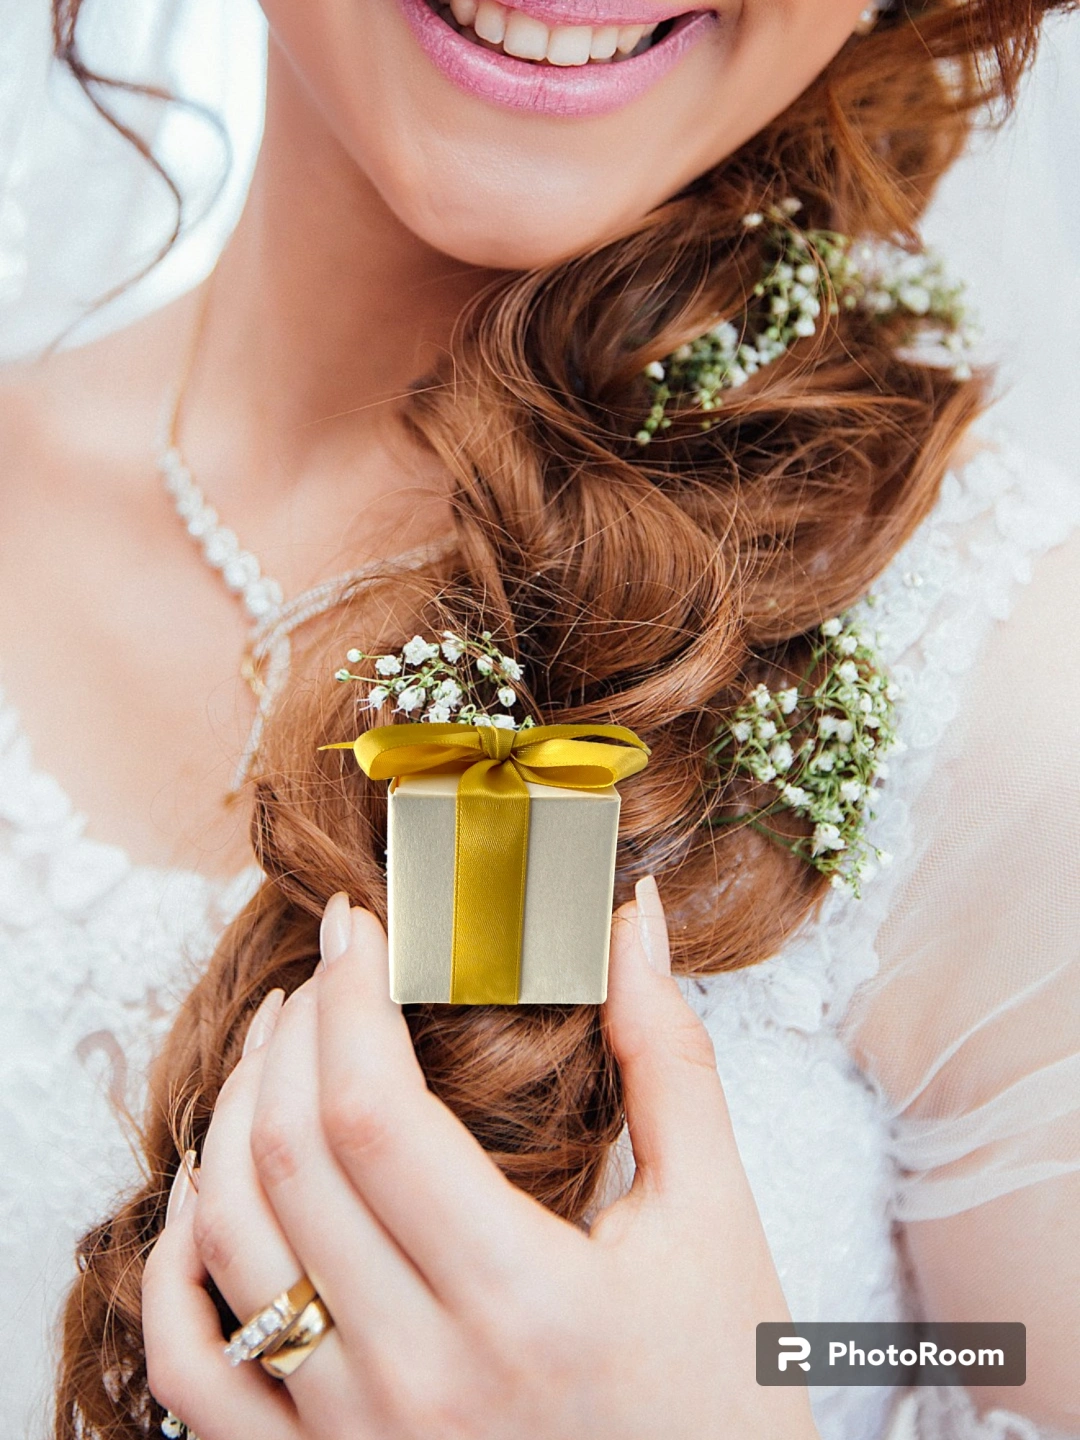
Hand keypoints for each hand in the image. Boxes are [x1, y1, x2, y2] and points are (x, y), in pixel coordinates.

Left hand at [143, 881, 820, 1439]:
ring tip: (277, 1047)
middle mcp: (420, 1377)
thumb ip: (669, 1059)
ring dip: (234, 1118)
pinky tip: (213, 1188)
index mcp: (525, 1301)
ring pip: (229, 1244)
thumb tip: (634, 916)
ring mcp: (356, 1439)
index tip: (357, 928)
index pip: (375, 1114)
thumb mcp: (715, 1221)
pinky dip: (176, 1266)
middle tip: (325, 970)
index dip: (348, 997)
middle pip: (290, 1161)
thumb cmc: (723, 1397)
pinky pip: (194, 1368)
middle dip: (292, 1034)